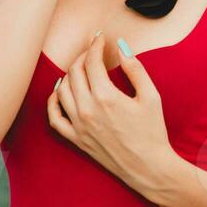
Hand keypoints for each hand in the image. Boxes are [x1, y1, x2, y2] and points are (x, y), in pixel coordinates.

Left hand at [48, 31, 180, 197]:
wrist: (148, 167)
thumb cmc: (153, 132)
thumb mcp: (151, 97)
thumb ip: (135, 69)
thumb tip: (122, 46)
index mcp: (106, 97)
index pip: (92, 62)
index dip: (95, 46)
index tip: (100, 39)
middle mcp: (87, 110)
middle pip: (74, 72)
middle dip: (83, 56)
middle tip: (93, 51)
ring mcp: (79, 126)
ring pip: (62, 90)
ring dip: (69, 74)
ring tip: (81, 68)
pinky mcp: (76, 139)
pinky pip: (54, 117)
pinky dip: (53, 101)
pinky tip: (60, 91)